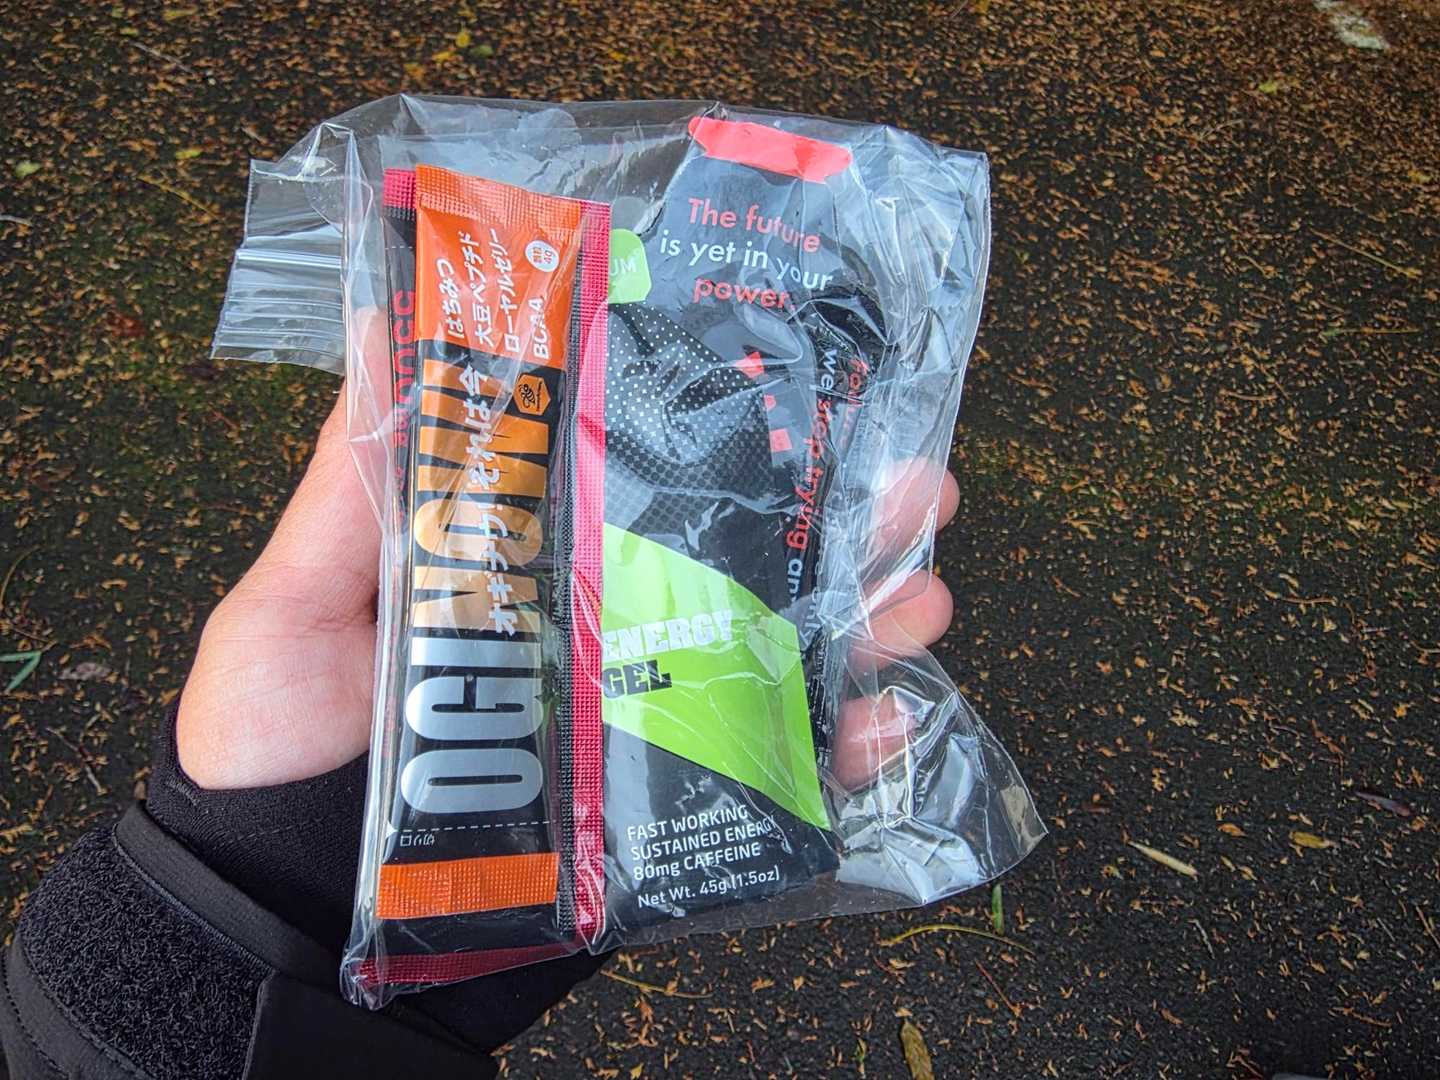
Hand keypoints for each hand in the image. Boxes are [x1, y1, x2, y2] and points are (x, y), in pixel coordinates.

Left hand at [177, 396, 961, 789]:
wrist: (287, 923)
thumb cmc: (272, 755)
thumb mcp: (293, 603)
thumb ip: (352, 488)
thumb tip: (387, 330)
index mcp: (531, 569)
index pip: (644, 483)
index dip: (726, 430)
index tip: (795, 377)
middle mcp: (601, 636)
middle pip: (741, 565)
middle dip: (840, 519)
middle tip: (915, 479)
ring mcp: (636, 726)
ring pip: (778, 662)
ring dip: (867, 623)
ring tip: (922, 591)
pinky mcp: (655, 819)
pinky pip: (767, 789)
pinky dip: (839, 760)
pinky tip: (887, 724)